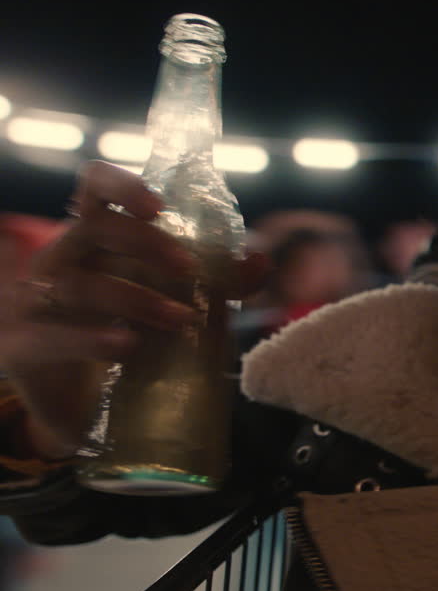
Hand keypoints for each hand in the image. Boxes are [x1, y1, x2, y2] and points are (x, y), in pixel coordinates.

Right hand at [0, 161, 267, 457]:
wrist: (77, 405)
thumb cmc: (128, 336)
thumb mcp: (177, 304)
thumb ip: (220, 282)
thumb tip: (261, 260)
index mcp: (93, 240)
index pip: (94, 189)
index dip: (121, 185)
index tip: (159, 205)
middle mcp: (59, 260)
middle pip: (92, 229)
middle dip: (145, 243)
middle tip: (190, 270)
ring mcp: (35, 300)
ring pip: (78, 284)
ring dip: (135, 298)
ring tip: (180, 320)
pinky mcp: (20, 345)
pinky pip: (50, 335)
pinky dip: (91, 338)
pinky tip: (126, 345)